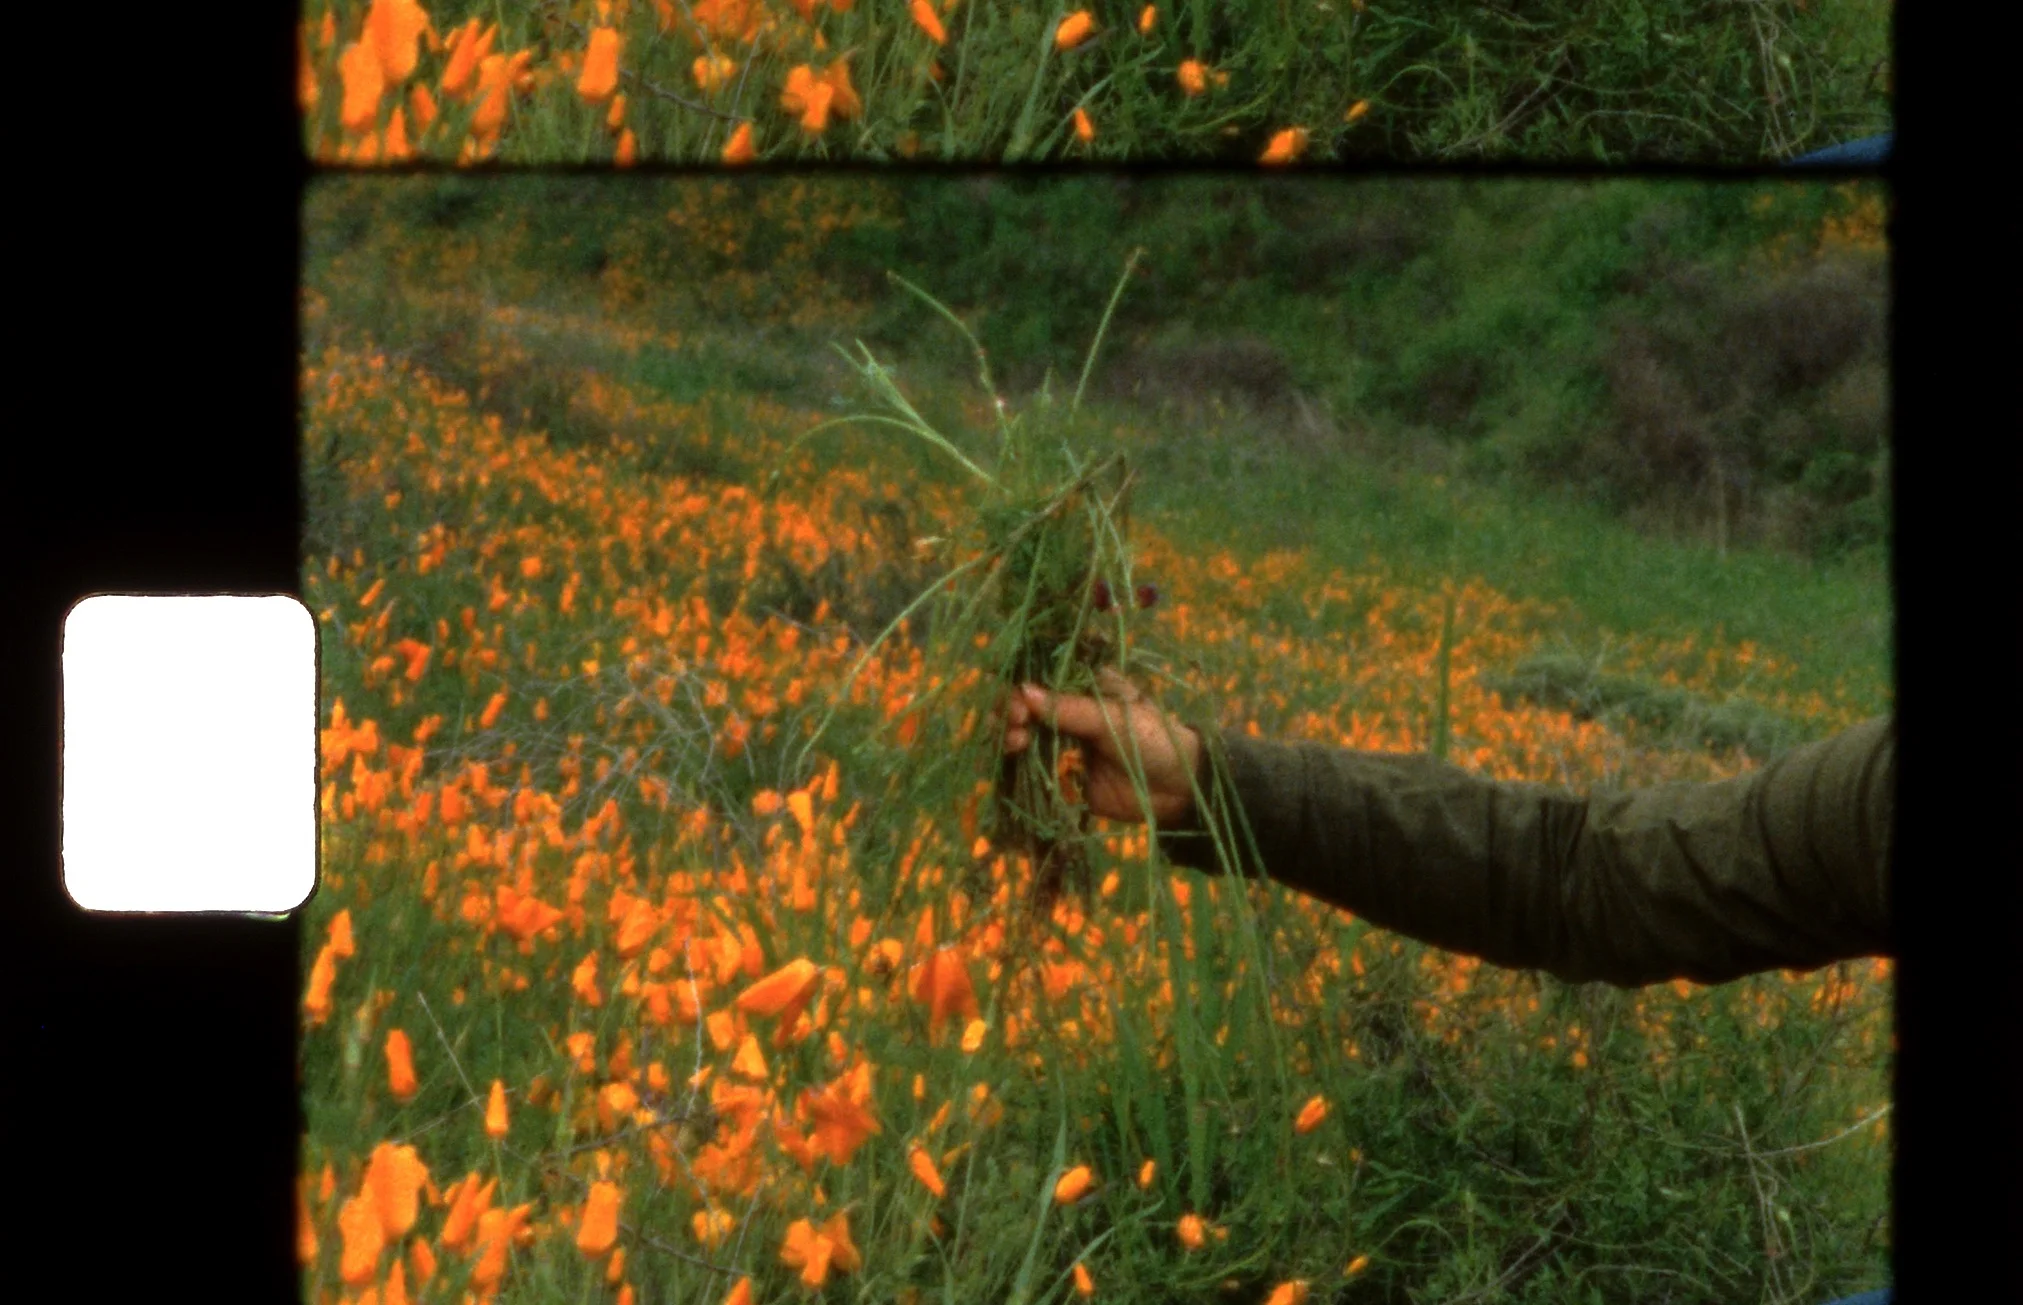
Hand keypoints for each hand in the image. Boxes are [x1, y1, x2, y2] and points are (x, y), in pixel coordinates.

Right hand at [1000, 668, 1203, 826]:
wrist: (1178, 789)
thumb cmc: (1154, 739)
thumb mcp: (1113, 719)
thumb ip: (1069, 709)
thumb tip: (1023, 691)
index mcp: (1082, 686)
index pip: (1039, 678)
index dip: (1020, 689)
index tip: (1019, 706)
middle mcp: (1067, 711)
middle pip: (1023, 707)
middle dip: (1010, 714)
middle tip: (1015, 728)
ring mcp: (1062, 743)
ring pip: (1022, 736)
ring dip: (1009, 738)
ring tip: (1015, 745)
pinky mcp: (1062, 775)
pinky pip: (1030, 769)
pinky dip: (1016, 767)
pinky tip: (1010, 766)